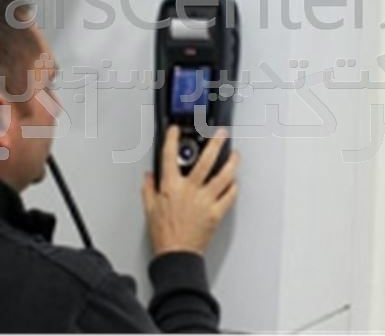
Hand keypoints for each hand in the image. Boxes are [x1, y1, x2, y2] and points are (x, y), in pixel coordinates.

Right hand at [142, 126, 239, 255]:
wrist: (176, 254)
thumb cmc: (163, 234)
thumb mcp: (149, 209)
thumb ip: (149, 189)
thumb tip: (149, 176)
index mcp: (171, 187)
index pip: (170, 157)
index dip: (171, 139)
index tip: (174, 130)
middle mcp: (190, 190)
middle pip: (206, 161)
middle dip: (215, 143)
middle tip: (221, 133)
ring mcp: (205, 201)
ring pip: (223, 176)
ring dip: (232, 163)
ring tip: (235, 155)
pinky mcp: (216, 213)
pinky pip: (229, 196)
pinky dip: (233, 188)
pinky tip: (234, 182)